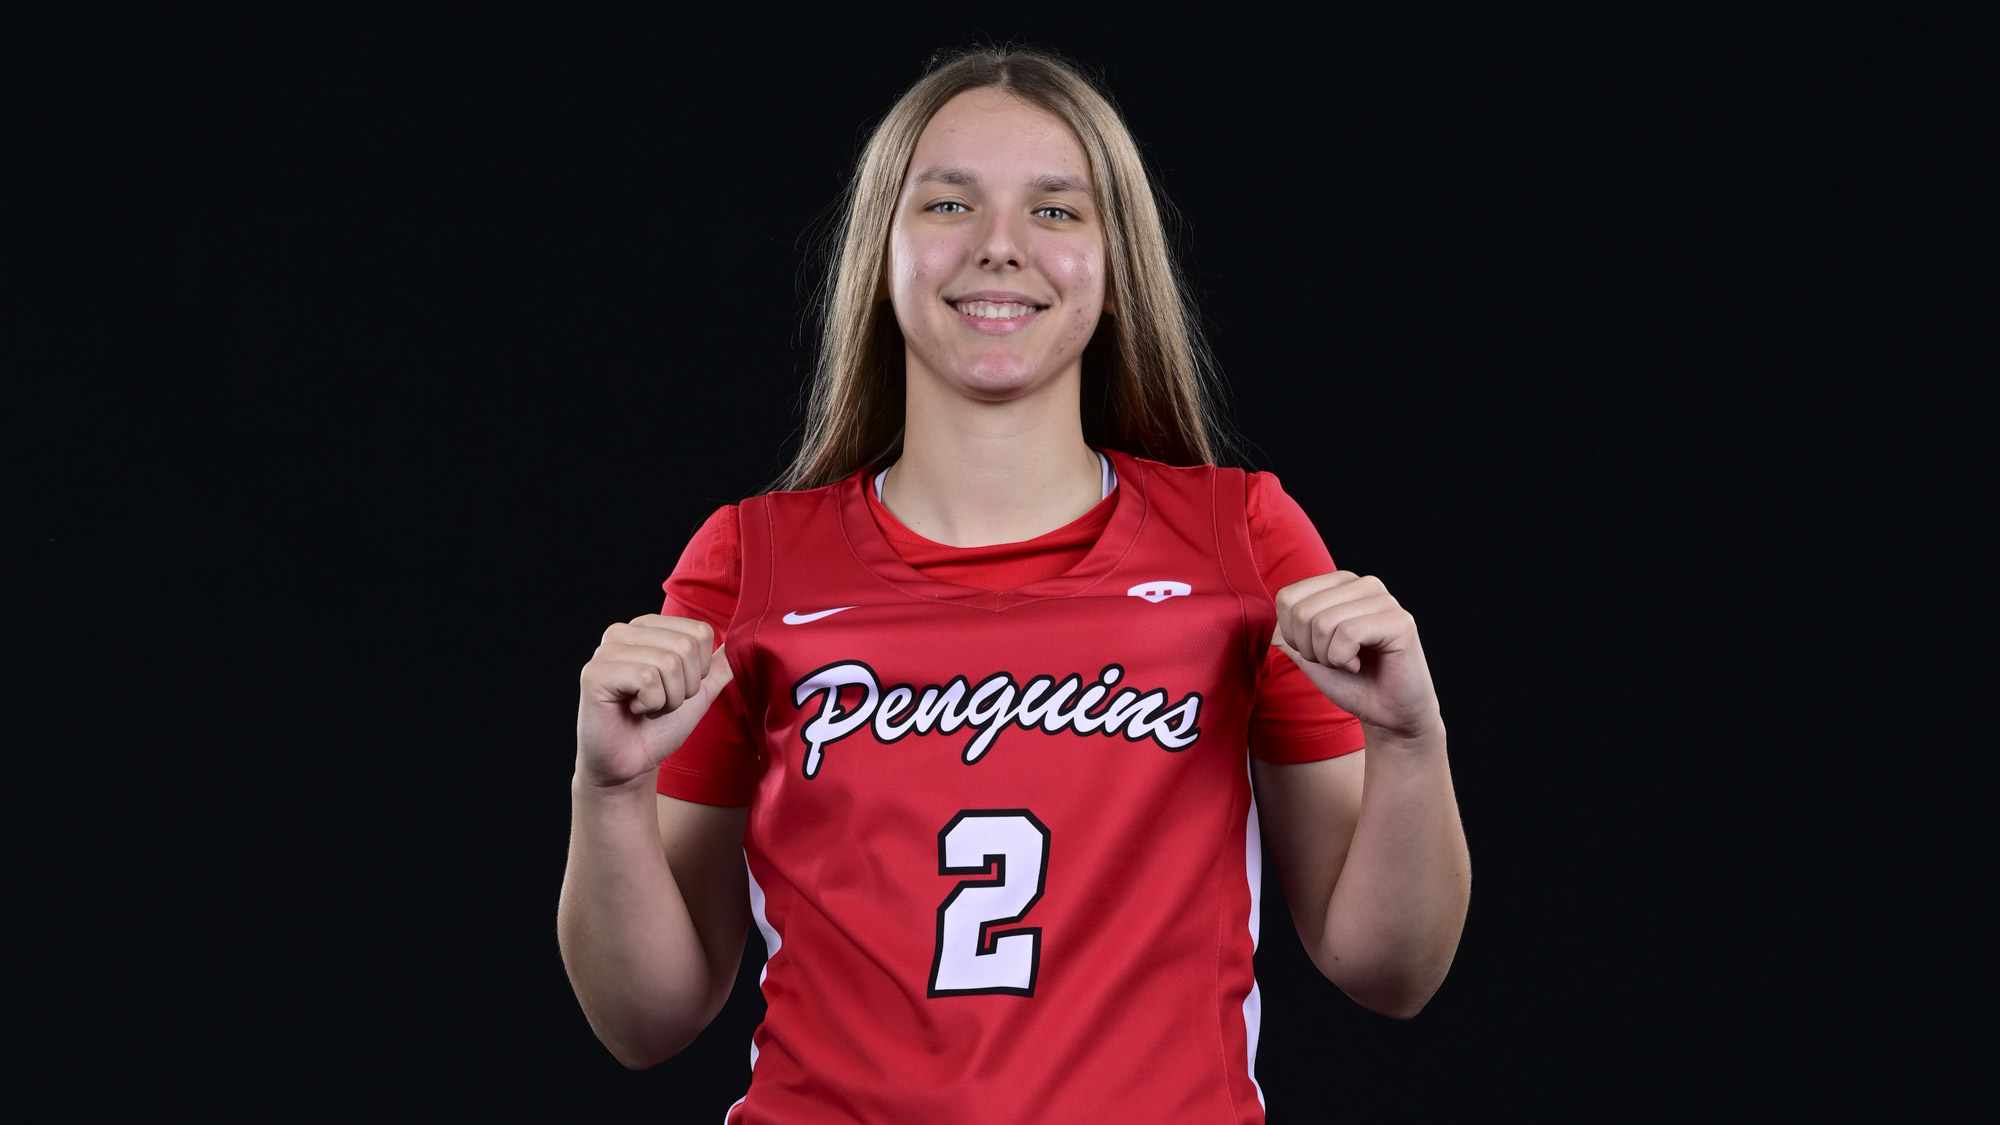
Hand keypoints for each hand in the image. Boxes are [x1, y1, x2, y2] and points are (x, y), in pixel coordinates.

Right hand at [576, 615, 734, 789]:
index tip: (674, 688)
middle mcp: (623, 632)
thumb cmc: (658, 728)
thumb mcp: (697, 692)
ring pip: (669, 663)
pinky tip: (632, 710)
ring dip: (668, 699)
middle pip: (686, 646)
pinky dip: (651, 704)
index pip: (699, 632)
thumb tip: (744, 639)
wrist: (630, 764)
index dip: (699, 670)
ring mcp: (606, 650)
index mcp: (647, 627)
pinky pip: (648, 679)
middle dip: (684, 687)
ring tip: (646, 707)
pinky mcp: (595, 673)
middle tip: (660, 702)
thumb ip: (717, 666)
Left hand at [1272, 572, 1441, 744]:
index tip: (1316, 651)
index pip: (1287, 597)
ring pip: (1323, 623)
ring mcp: (1383, 599)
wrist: (1388, 714)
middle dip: (1309, 648)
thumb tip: (1267, 625)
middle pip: (1302, 611)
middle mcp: (1362, 584)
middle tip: (1334, 660)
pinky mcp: (1399, 621)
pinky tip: (1360, 665)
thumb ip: (1287, 637)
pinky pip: (1347, 635)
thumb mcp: (1309, 657)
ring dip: (1327, 657)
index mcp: (1339, 584)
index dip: (1291, 635)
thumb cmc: (1352, 683)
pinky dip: (1343, 660)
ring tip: (1348, 663)